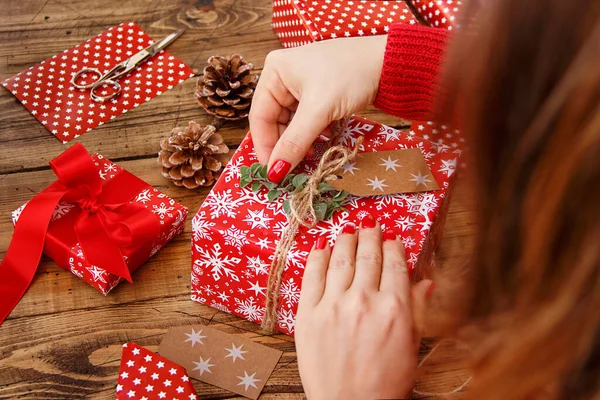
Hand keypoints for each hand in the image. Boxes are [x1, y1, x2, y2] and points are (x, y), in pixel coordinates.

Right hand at [248, 35, 386, 182]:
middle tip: (292, 169)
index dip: (265, 147)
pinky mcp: (317, 93)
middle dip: (285, 145)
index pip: (260, 117)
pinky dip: (312, 133)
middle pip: (274, 121)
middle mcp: (283, 76)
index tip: (273, 173)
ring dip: (300, 141)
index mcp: (274, 71)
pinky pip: (306, 120)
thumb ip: (295, 142)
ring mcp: (300, 84)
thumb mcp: (319, 110)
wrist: (388, 62)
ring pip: (291, 123)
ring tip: (311, 155)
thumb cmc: (351, 75)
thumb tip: (275, 172)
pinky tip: (323, 139)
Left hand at [295, 215, 433, 399]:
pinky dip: (318, 258)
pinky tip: (322, 247)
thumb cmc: (385, 382)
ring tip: (348, 231)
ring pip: (340, 260)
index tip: (392, 239)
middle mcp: (364, 301)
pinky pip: (312, 276)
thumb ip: (417, 309)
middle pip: (367, 256)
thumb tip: (425, 281)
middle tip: (370, 226)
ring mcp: (333, 306)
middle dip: (370, 236)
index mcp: (393, 308)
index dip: (393, 246)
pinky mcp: (308, 314)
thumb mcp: (411, 346)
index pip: (394, 264)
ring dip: (346, 240)